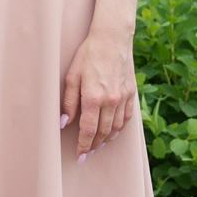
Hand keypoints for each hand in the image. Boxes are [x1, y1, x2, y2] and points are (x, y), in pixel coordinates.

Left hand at [62, 24, 137, 158]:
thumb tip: (65, 122)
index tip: (79, 156)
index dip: (83, 145)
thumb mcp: (71, 76)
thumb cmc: (87, 56)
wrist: (112, 40)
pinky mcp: (131, 93)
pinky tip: (112, 133)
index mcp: (94, 97)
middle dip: (94, 146)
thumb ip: (69, 101)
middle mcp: (111, 100)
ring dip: (106, 139)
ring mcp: (123, 98)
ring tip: (97, 146)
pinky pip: (127, 117)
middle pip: (103, 132)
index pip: (89, 130)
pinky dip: (119, 128)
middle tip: (86, 154)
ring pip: (116, 127)